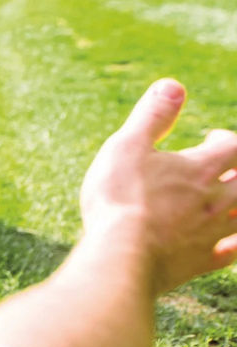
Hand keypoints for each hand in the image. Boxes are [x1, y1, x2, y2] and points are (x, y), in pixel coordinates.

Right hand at [78, 79, 236, 294]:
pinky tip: (230, 243)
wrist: (121, 255)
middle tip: (229, 167)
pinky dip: (234, 245)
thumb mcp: (126, 145)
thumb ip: (152, 115)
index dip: (226, 139)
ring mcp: (210, 233)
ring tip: (232, 200)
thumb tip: (173, 85)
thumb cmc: (120, 197)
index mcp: (199, 169)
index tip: (212, 138)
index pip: (232, 147)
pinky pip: (229, 254)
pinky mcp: (199, 261)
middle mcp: (214, 200)